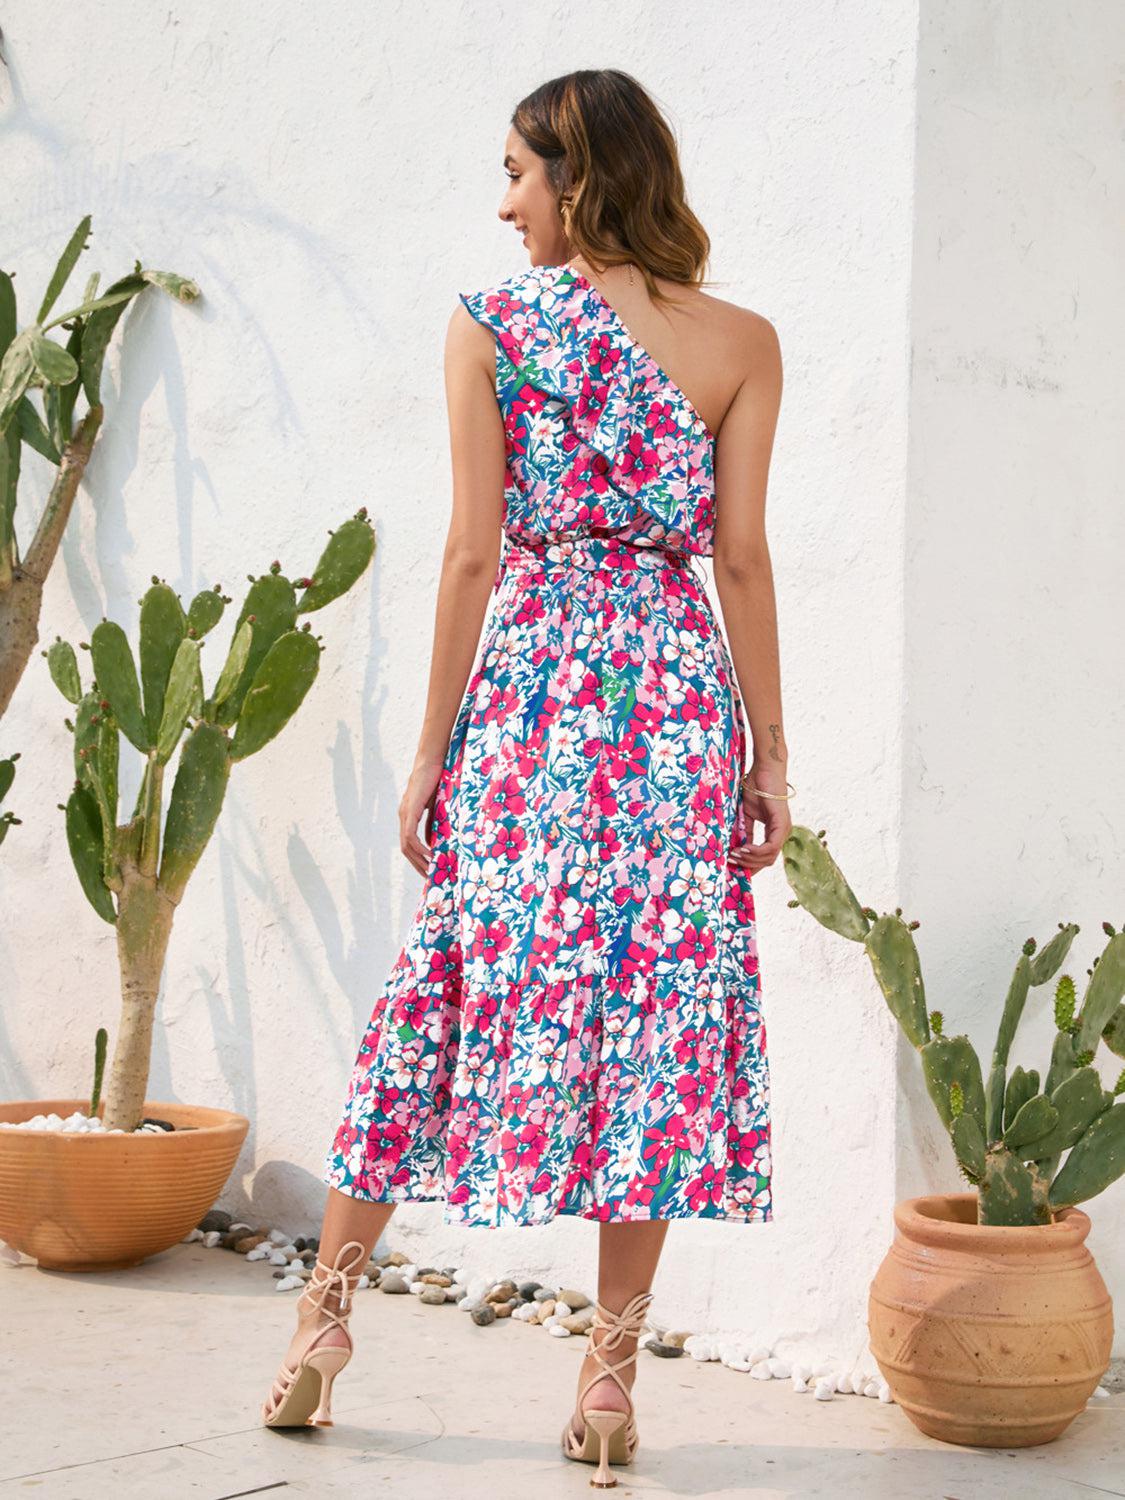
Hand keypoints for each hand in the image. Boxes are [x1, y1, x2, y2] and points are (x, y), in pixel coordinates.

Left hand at [400, 757, 444, 876]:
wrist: (431, 763)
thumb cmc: (434, 781)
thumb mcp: (434, 807)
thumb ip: (431, 824)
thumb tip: (430, 843)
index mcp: (408, 816)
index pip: (409, 844)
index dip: (417, 858)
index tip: (428, 869)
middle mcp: (403, 817)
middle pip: (406, 849)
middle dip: (417, 864)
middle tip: (429, 877)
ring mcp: (404, 814)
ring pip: (407, 845)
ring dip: (418, 860)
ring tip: (430, 870)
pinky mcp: (409, 811)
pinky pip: (410, 836)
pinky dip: (419, 848)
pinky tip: (429, 855)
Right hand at [730, 762, 790, 873]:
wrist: (764, 770)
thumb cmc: (756, 787)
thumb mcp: (746, 814)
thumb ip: (744, 831)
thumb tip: (734, 849)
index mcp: (775, 832)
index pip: (765, 857)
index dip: (750, 865)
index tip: (734, 868)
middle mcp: (782, 833)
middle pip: (767, 861)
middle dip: (748, 865)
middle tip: (730, 862)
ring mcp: (784, 830)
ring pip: (769, 857)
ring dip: (750, 859)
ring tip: (734, 855)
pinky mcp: (781, 825)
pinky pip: (770, 847)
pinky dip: (756, 851)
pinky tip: (743, 849)